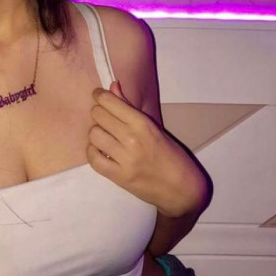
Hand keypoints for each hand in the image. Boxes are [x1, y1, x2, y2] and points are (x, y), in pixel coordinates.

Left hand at [87, 80, 207, 217]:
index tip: (98, 95)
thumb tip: (112, 86)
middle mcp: (132, 139)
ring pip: (93, 134)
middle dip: (98, 113)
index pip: (109, 102)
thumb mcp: (154, 128)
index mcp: (143, 124)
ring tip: (105, 136)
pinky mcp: (118, 177)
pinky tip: (100, 150)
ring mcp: (124, 159)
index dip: (99, 96)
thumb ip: (129, 107)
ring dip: (96, 133)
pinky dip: (93, 152)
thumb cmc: (171, 156)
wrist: (181, 189)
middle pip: (98, 115)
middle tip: (104, 117)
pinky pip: (93, 158)